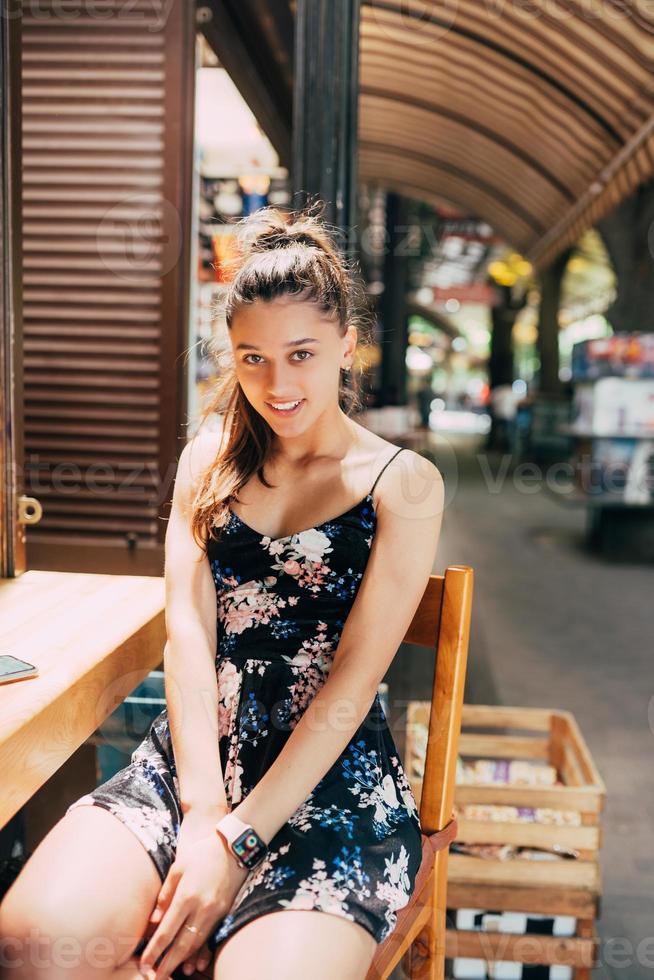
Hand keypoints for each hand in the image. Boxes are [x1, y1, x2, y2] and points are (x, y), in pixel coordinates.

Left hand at [139, 810, 247, 979]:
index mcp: (186, 896)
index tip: (143, 965)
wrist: (234, 848)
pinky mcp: (225, 913)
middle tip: (154, 979)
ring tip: (169, 972)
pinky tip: (193, 963)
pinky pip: (209, 938)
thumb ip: (165, 894)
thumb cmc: (202, 853)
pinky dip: (200, 952)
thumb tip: (154, 921)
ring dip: (182, 961)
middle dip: (167, 964)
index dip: (153, 951)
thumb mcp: (178, 867)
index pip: (166, 932)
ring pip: (196, 944)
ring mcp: (215, 913)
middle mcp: (201, 908)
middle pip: (181, 944)